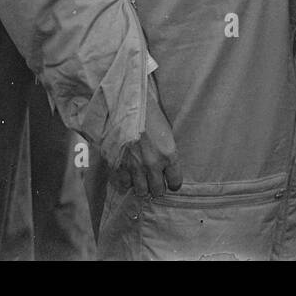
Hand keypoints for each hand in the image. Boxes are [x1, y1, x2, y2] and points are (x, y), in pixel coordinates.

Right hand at [110, 77, 182, 198]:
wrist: (127, 104)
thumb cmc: (149, 113)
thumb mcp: (166, 131)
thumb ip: (167, 152)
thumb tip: (167, 166)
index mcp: (168, 155)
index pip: (175, 182)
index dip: (173, 182)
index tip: (170, 180)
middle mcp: (152, 164)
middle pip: (158, 190)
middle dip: (157, 186)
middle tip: (155, 180)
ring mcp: (135, 166)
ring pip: (141, 191)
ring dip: (142, 186)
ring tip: (141, 178)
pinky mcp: (119, 165)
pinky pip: (124, 184)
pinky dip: (126, 181)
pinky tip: (128, 173)